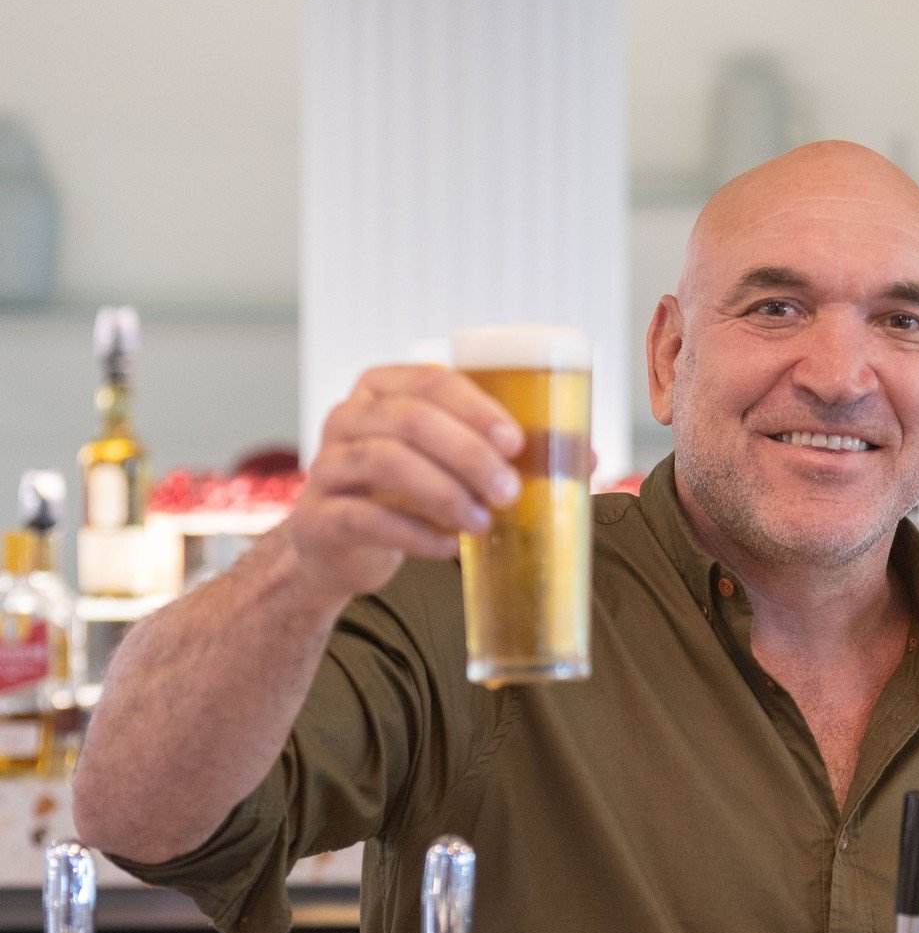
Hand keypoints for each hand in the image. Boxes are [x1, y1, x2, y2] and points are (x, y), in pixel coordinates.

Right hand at [281, 364, 526, 607]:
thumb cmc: (404, 495)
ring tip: (483, 522)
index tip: (515, 442)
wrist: (339, 550)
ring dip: (445, 493)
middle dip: (468, 454)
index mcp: (380, 390)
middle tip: (509, 490)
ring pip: (385, 462)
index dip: (476, 409)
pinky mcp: (319, 518)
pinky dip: (417, 534)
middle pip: (409, 420)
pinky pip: (368, 519)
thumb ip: (503, 454)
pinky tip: (450, 546)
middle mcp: (346, 418)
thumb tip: (586, 458)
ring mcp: (326, 467)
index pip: (430, 382)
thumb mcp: (445, 463)